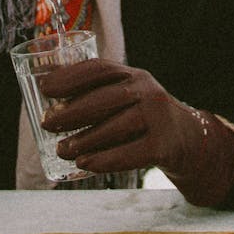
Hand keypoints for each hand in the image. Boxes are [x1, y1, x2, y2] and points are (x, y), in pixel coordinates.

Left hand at [40, 59, 233, 205]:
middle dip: (72, 111)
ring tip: (61, 149)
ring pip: (116, 126)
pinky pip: (131, 153)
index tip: (44, 88)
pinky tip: (85, 164)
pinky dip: (105, 159)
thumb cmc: (144, 117)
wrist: (189, 141)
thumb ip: (95, 91)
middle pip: (106, 98)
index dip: (70, 76)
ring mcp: (158, 117)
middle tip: (46, 123)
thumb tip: (46, 85)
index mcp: (133, 75)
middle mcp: (147, 91)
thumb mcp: (126, 97)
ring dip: (84, 139)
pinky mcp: (165, 145)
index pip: (100, 69)